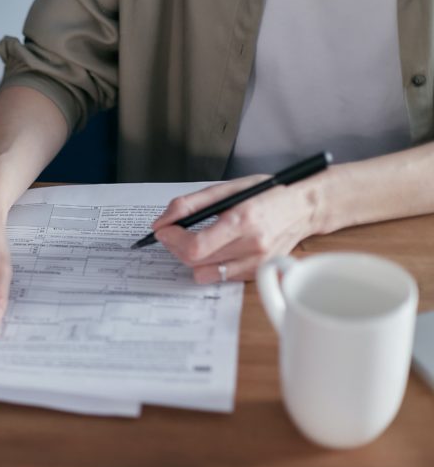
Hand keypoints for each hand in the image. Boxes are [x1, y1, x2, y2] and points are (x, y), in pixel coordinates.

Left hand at [151, 175, 322, 282]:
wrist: (305, 208)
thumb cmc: (268, 194)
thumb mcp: (228, 188)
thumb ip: (191, 204)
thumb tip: (162, 221)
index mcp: (243, 220)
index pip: (196, 246)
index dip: (172, 240)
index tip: (163, 230)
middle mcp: (252, 245)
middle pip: (196, 261)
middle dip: (176, 247)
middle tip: (174, 233)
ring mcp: (257, 263)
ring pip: (205, 273)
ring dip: (192, 258)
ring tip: (196, 241)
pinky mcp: (258, 273)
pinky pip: (221, 277)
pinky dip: (211, 265)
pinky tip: (217, 248)